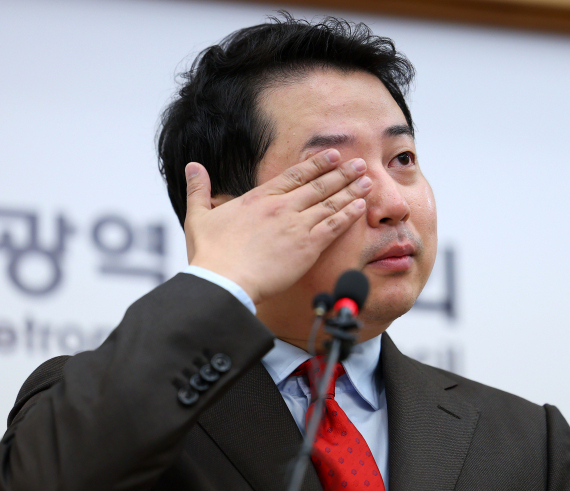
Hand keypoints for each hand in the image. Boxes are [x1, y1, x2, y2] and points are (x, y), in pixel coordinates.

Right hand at [184, 149, 371, 304]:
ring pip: (330, 203)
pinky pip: (333, 226)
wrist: (224, 281)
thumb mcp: (199, 216)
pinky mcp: (307, 246)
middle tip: (359, 162)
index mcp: (260, 198)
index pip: (294, 174)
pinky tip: (361, 207)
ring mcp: (296, 225)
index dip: (316, 164)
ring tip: (367, 179)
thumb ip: (199, 190)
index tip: (332, 155)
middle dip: (341, 172)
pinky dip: (348, 215)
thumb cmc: (211, 254)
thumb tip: (192, 166)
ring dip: (350, 190)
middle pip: (318, 185)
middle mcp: (282, 207)